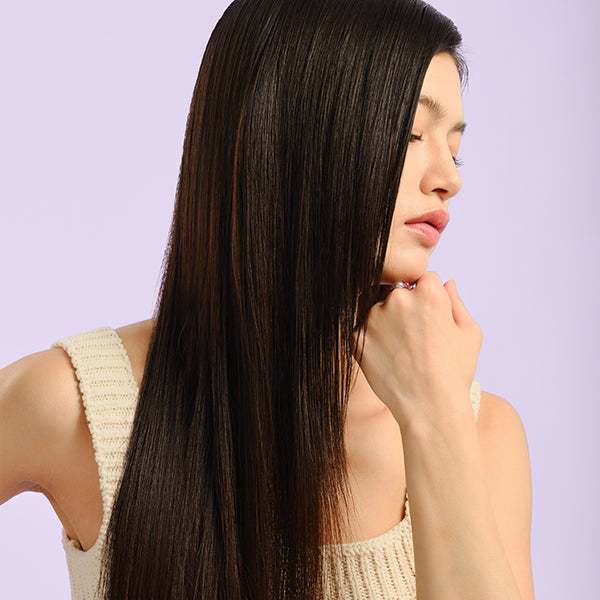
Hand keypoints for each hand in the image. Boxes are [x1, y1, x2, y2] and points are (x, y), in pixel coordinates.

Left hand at [351, 271, 482, 430]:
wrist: (429, 408)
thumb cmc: (454, 373)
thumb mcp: (469, 333)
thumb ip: (456, 302)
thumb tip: (446, 282)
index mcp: (428, 293)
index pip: (422, 278)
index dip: (427, 298)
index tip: (429, 319)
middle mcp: (398, 298)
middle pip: (397, 292)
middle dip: (404, 308)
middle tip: (414, 339)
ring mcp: (374, 317)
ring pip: (378, 310)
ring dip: (385, 323)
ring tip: (401, 352)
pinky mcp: (357, 336)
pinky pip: (363, 330)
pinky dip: (372, 341)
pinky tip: (387, 359)